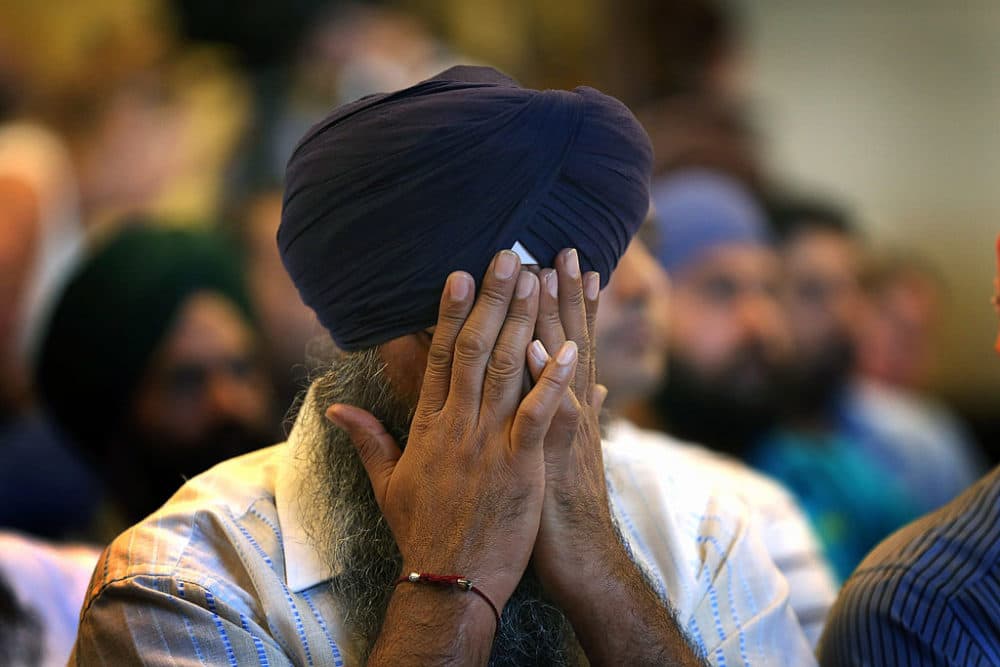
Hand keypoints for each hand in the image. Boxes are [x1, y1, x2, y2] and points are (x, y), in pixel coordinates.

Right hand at [327, 250, 577, 613]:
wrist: (447, 583)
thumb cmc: (421, 533)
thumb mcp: (388, 483)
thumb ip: (367, 438)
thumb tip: (336, 406)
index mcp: (428, 426)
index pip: (439, 357)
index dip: (450, 313)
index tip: (460, 274)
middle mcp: (456, 425)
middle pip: (475, 350)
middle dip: (492, 299)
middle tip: (509, 255)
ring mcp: (488, 443)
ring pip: (506, 370)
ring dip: (523, 321)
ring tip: (537, 280)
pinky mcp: (519, 466)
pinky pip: (538, 414)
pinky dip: (554, 380)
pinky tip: (571, 346)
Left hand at [528, 248, 616, 597]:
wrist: (582, 558)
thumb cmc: (567, 506)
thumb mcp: (572, 453)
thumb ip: (580, 413)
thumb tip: (597, 387)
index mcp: (568, 406)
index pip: (569, 343)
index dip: (568, 303)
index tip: (564, 261)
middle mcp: (571, 409)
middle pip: (570, 340)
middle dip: (565, 293)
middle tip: (561, 245)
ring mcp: (566, 430)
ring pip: (564, 365)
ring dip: (556, 319)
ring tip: (548, 274)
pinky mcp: (555, 456)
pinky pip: (550, 412)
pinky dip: (545, 380)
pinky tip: (533, 347)